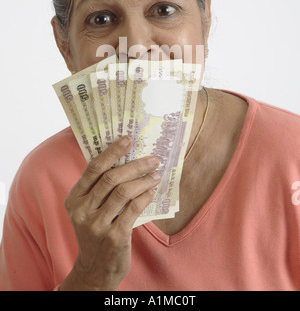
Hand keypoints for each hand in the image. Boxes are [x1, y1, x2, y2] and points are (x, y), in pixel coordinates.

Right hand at [60, 136, 160, 290]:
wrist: (95, 270)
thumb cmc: (95, 232)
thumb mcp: (88, 210)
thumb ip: (99, 189)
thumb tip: (125, 159)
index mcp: (74, 199)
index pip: (93, 169)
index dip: (111, 152)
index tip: (127, 140)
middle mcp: (82, 211)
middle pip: (111, 178)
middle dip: (135, 165)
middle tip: (152, 159)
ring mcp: (97, 225)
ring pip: (124, 192)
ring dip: (144, 180)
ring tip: (156, 174)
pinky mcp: (114, 237)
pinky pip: (133, 209)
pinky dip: (145, 196)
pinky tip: (152, 191)